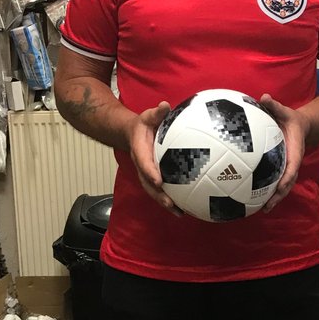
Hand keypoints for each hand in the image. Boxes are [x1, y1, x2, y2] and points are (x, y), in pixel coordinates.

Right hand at [128, 101, 183, 216]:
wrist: (132, 134)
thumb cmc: (144, 125)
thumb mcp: (148, 116)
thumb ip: (156, 113)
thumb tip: (165, 106)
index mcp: (140, 152)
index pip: (144, 164)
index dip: (150, 173)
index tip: (159, 181)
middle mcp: (143, 167)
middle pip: (149, 185)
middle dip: (159, 196)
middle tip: (170, 204)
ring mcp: (148, 175)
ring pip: (155, 192)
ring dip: (166, 203)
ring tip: (180, 213)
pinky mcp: (155, 178)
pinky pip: (162, 191)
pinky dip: (172, 201)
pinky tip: (186, 209)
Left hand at [260, 94, 308, 211]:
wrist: (301, 126)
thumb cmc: (290, 119)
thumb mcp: (285, 111)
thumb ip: (274, 106)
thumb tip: (264, 97)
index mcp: (294, 152)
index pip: (292, 167)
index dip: (287, 178)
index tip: (280, 186)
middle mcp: (291, 163)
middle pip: (287, 183)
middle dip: (278, 196)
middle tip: (267, 207)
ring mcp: (286, 168)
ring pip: (281, 186)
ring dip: (273, 198)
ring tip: (262, 210)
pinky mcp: (280, 169)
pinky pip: (274, 182)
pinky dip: (267, 191)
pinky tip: (253, 199)